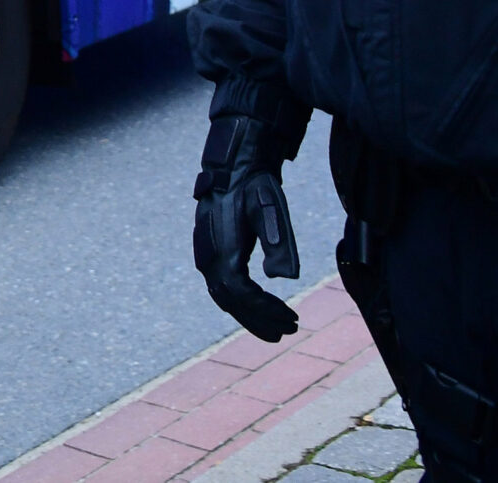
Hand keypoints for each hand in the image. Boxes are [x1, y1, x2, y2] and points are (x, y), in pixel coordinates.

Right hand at [193, 112, 303, 340]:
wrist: (233, 165)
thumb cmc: (255, 187)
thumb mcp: (272, 211)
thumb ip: (279, 244)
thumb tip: (284, 279)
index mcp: (223, 250)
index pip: (242, 294)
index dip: (265, 311)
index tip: (291, 319)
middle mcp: (209, 256)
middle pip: (231, 301)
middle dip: (259, 320)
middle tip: (287, 331)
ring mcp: (206, 254)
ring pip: (224, 296)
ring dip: (249, 314)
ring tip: (276, 326)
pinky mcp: (210, 250)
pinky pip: (222, 285)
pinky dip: (241, 301)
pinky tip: (258, 303)